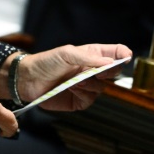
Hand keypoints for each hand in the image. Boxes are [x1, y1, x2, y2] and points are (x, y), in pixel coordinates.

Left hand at [18, 43, 132, 111]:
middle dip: (109, 72)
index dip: (123, 54)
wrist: (28, 80)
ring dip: (91, 85)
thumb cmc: (46, 62)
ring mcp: (87, 86)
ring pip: (102, 88)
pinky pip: (91, 100)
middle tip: (99, 72)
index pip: (115, 53)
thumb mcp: (67, 53)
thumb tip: (110, 62)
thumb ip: (88, 58)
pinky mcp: (80, 100)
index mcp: (92, 54)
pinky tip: (72, 89)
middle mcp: (92, 70)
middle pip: (113, 72)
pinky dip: (84, 94)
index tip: (126, 57)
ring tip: (76, 81)